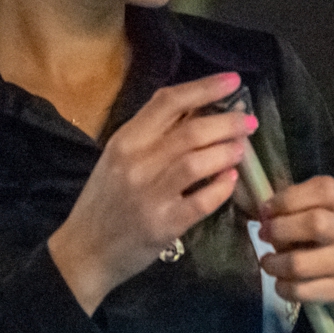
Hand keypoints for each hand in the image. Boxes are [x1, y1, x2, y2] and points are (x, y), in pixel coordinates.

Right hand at [49, 72, 256, 313]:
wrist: (84, 251)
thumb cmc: (104, 201)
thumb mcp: (118, 159)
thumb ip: (152, 135)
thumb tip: (198, 109)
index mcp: (124, 141)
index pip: (168, 102)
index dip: (204, 87)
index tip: (233, 81)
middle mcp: (135, 163)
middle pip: (191, 131)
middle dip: (227, 123)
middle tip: (248, 122)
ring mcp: (150, 195)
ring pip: (198, 162)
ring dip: (227, 152)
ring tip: (242, 149)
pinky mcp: (164, 225)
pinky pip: (202, 201)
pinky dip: (221, 188)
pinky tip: (231, 180)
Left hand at [251, 175, 333, 330]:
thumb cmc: (308, 241)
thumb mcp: (297, 217)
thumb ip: (282, 209)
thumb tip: (263, 213)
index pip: (323, 190)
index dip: (287, 200)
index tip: (265, 213)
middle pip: (316, 223)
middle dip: (280, 230)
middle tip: (263, 236)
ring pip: (302, 262)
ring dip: (275, 264)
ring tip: (268, 263)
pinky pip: (303, 290)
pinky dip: (283, 288)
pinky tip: (281, 284)